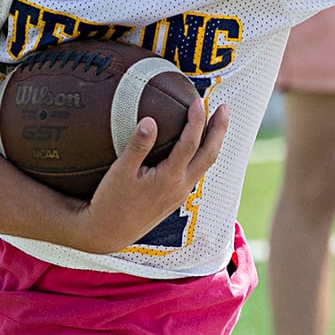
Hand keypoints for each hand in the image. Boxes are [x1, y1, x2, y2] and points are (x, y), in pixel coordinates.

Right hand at [66, 94, 228, 254]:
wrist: (109, 233)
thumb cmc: (111, 202)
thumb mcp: (119, 173)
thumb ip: (137, 146)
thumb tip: (150, 120)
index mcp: (168, 178)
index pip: (190, 144)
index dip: (196, 121)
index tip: (198, 101)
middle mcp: (181, 186)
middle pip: (209, 154)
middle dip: (219, 129)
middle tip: (225, 107)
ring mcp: (181, 193)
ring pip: (206, 163)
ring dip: (214, 141)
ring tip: (216, 121)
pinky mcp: (176, 197)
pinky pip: (197, 170)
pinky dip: (202, 152)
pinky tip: (197, 144)